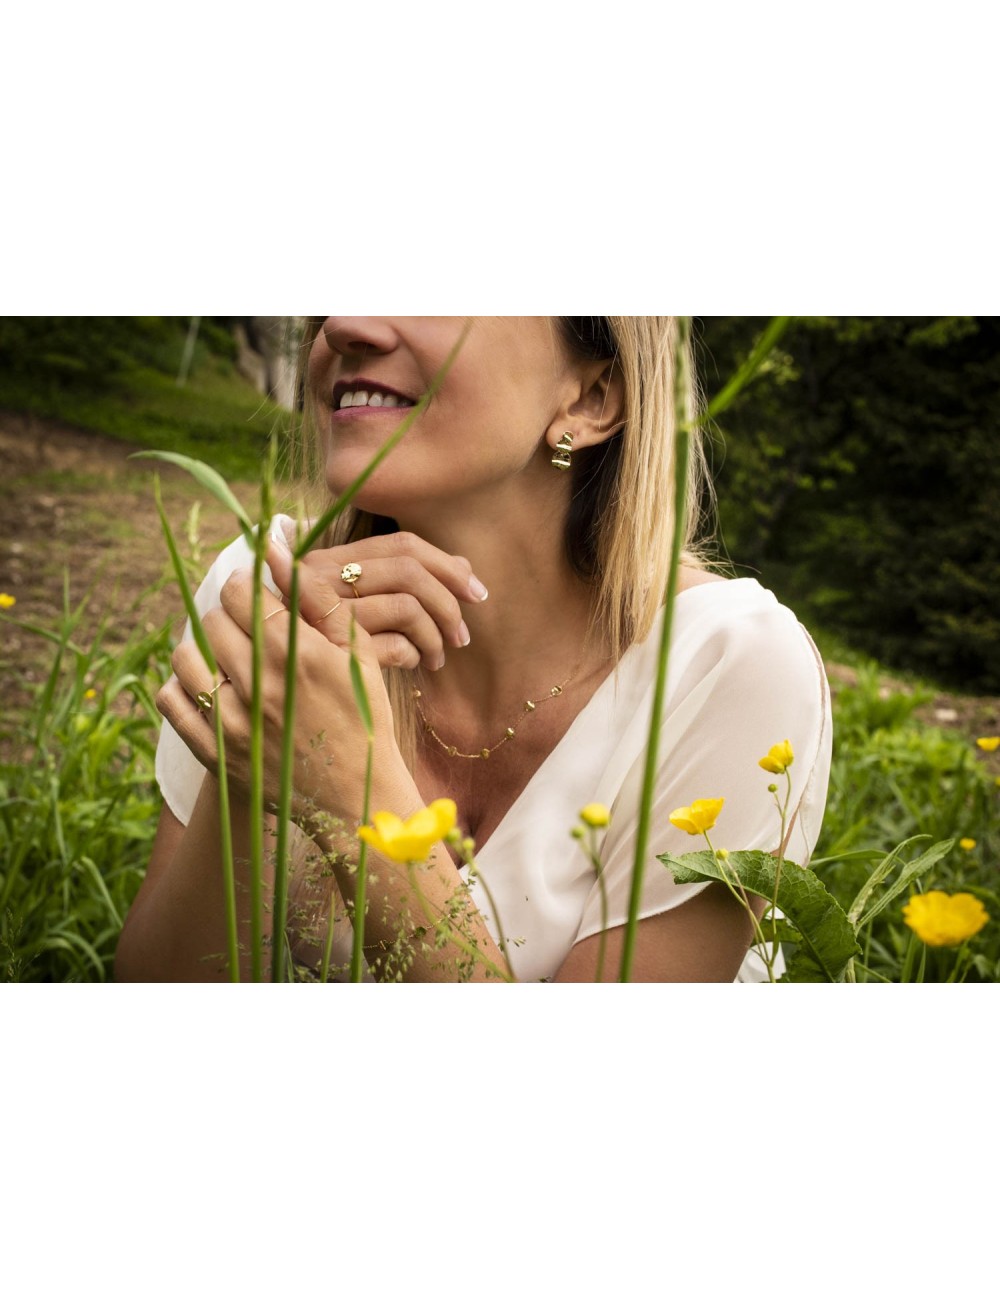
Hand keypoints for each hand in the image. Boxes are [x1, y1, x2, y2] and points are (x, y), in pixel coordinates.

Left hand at [157, 557, 415, 827]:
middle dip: (229, 618)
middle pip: (212, 620)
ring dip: (203, 650)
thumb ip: (316, 598)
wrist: (356, 797)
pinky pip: (172, 700)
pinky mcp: (214, 751)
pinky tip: (212, 689)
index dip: (247, 587)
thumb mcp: (356, 652)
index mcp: (297, 653)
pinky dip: (183, 687)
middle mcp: (260, 684)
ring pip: (185, 657)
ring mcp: (232, 721)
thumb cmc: (364, 716)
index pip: (241, 592)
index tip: (259, 599)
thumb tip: (275, 549)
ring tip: (229, 661)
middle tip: (250, 633)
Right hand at [287, 530, 487, 671]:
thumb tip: (463, 564)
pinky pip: (395, 645)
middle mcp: (319, 578)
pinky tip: (409, 666)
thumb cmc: (328, 645)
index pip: (402, 544)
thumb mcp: (360, 604)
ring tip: (436, 658)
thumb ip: (404, 579)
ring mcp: (323, 613)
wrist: (287, 691)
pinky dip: (412, 655)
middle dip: (448, 603)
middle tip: (462, 637)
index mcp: (329, 559)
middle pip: (409, 570)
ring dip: (434, 637)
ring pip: (407, 607)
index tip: (476, 592)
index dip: (447, 566)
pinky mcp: (332, 651)